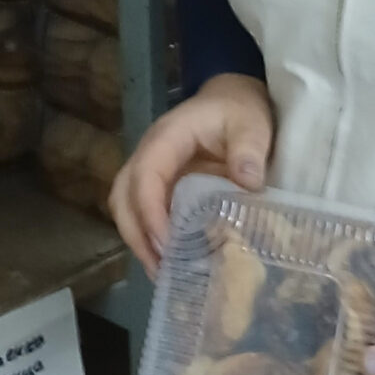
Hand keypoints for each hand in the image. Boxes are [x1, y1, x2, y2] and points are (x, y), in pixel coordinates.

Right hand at [108, 73, 273, 276]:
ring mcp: (152, 172)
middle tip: (161, 270)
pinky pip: (144, 214)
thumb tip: (247, 182)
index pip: (145, 175)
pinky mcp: (161, 187)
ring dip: (138, 241)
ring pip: (126, 208)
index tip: (166, 244)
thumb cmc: (239, 110)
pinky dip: (150, 239)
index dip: (150, 211)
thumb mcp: (251, 123)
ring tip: (163, 274)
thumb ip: (249, 149)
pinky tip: (170, 264)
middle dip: (137, 235)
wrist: (233, 100)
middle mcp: (149, 155)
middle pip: (124, 196)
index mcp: (167, 138)